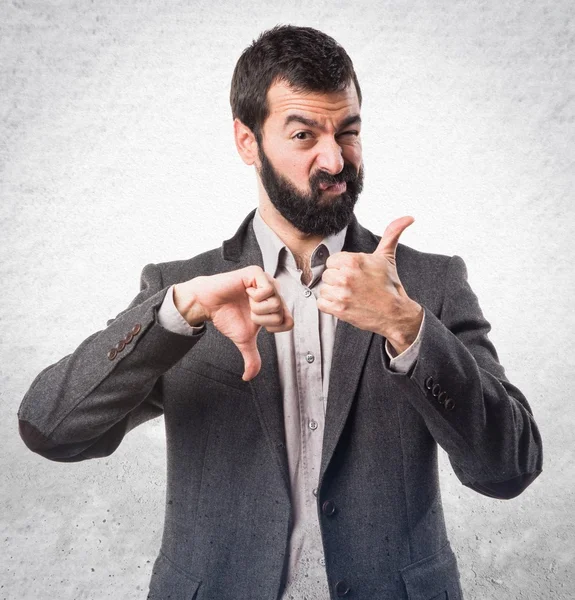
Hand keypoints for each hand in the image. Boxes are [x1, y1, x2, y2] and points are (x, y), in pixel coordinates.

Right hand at [174, 267, 292, 380]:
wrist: (208, 305)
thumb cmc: (227, 316)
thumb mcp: (243, 339)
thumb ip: (252, 357)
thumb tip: (248, 378)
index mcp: (275, 306)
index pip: (288, 322)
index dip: (271, 327)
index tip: (256, 322)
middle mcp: (274, 292)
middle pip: (281, 313)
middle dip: (261, 318)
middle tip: (248, 310)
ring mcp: (266, 281)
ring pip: (275, 302)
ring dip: (256, 308)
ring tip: (246, 300)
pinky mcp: (257, 272)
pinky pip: (267, 289)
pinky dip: (254, 296)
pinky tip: (245, 291)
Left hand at [317, 216, 422, 353]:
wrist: (395, 313)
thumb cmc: (389, 285)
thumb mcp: (387, 257)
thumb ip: (391, 234)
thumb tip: (409, 218)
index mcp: (353, 260)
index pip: (332, 261)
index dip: (341, 268)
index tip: (354, 275)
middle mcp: (346, 276)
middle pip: (327, 275)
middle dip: (338, 281)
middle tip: (353, 286)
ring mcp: (342, 293)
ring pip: (323, 289)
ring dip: (333, 294)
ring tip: (349, 295)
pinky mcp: (339, 309)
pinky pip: (321, 304)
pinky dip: (330, 306)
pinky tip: (344, 304)